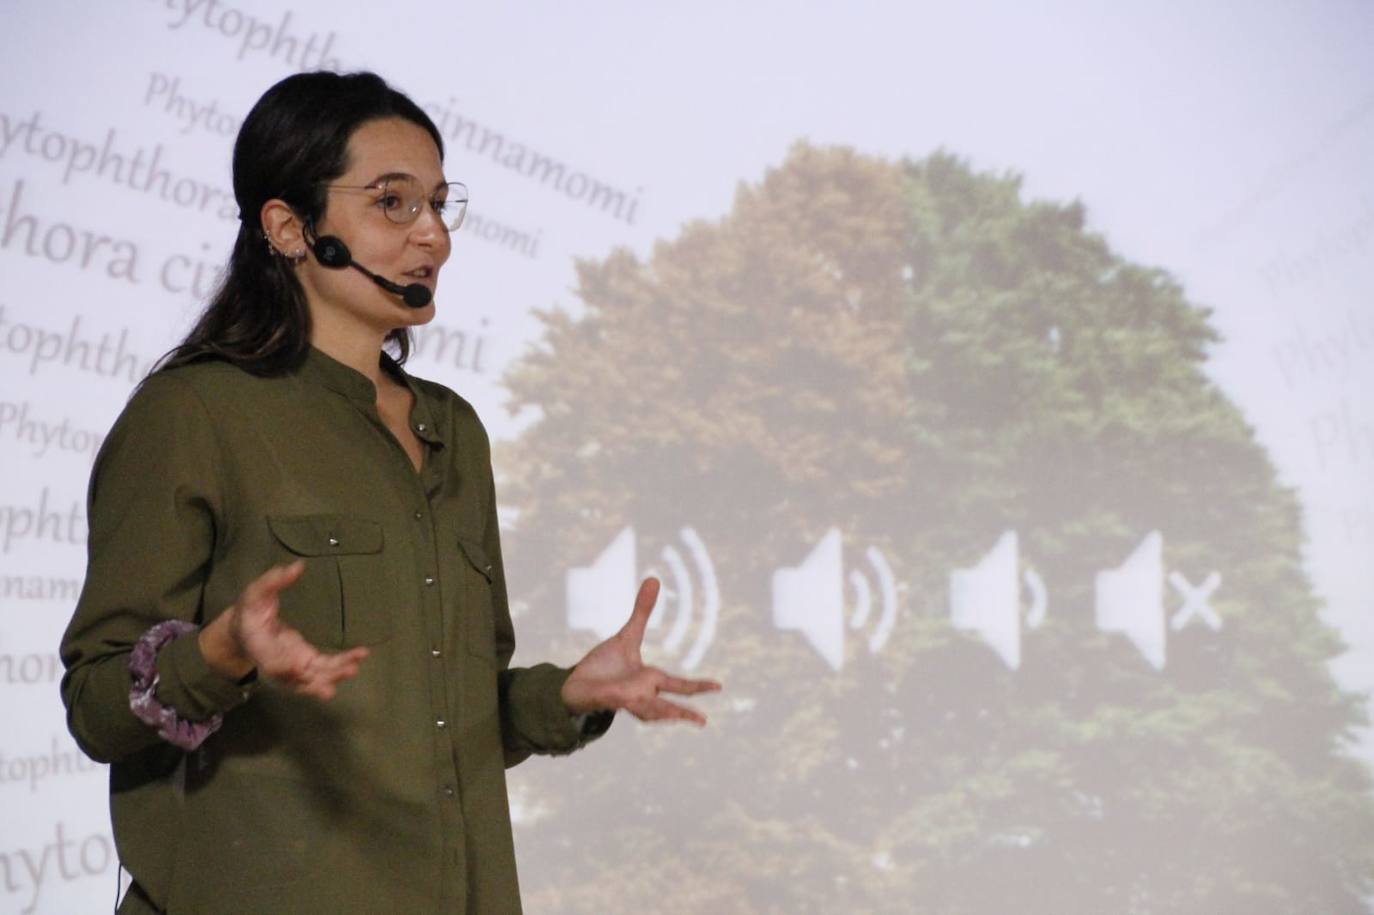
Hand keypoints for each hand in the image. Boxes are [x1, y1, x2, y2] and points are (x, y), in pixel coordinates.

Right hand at [200, 560, 368, 700]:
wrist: (244, 629)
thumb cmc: (250, 609)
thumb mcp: (256, 591)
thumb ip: (273, 580)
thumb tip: (297, 567)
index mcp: (259, 645)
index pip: (270, 661)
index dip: (283, 666)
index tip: (297, 667)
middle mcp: (276, 661)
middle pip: (296, 676)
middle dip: (316, 679)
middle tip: (336, 676)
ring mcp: (291, 665)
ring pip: (311, 677)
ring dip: (332, 675)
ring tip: (353, 669)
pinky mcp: (304, 662)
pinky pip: (320, 669)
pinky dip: (336, 670)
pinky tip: (355, 665)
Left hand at [560, 578, 721, 725]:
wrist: (577, 682)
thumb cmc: (605, 665)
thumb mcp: (627, 635)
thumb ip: (642, 611)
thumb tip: (653, 578)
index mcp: (651, 679)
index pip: (680, 685)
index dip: (699, 686)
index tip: (719, 686)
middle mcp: (642, 692)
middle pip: (667, 705)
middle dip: (684, 712)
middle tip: (703, 721)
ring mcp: (626, 699)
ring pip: (646, 711)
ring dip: (660, 714)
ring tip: (677, 717)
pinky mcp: (607, 700)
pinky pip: (616, 700)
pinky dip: (620, 699)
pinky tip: (624, 698)